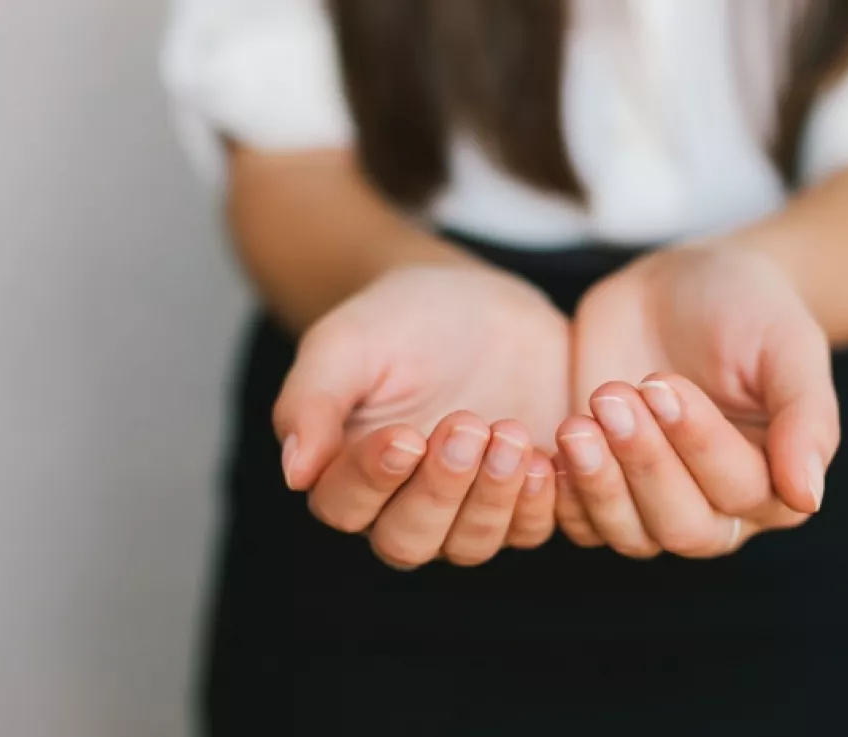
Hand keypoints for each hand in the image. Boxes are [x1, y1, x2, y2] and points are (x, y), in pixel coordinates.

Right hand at [274, 262, 567, 567]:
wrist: (472, 300)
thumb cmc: (396, 318)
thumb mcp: (346, 343)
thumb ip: (312, 401)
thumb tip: (293, 471)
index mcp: (347, 474)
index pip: (347, 505)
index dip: (374, 479)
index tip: (405, 436)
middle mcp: (404, 506)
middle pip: (410, 540)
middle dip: (442, 490)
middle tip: (468, 425)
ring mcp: (468, 508)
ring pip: (472, 543)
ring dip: (495, 499)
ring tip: (512, 435)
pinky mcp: (524, 497)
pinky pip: (532, 527)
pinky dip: (544, 503)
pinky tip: (553, 457)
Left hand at [557, 244, 839, 557]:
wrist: (684, 283)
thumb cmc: (748, 309)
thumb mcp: (788, 345)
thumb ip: (807, 418)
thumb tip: (808, 498)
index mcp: (774, 483)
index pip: (739, 490)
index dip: (697, 444)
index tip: (662, 384)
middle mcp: (718, 509)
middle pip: (681, 525)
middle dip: (643, 463)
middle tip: (612, 397)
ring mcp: (654, 502)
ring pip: (629, 534)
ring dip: (598, 483)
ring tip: (576, 423)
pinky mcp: (603, 487)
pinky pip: (580, 521)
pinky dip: (560, 494)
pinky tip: (548, 447)